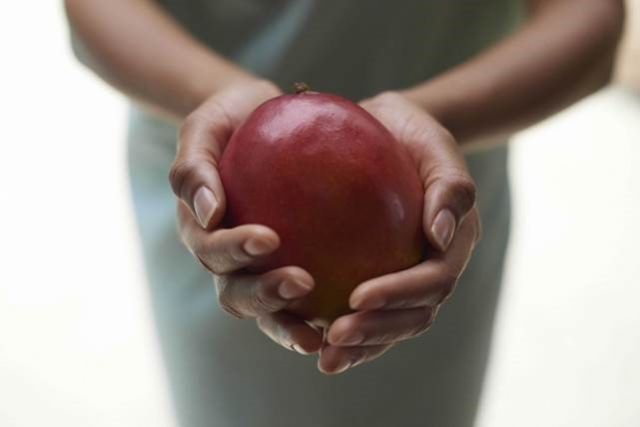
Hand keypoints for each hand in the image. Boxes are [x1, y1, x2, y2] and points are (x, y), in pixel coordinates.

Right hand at [169, 80, 323, 354]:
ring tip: (321, 331)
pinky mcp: (288, 268)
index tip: (269, 238)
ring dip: (289, 323)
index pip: (213, 249)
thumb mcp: (204, 127)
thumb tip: (209, 214)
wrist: (260, 120)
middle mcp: (227, 260)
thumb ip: (194, 166)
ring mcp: (256, 270)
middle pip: (237, 292)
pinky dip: (321, 315)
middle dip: (264, 296)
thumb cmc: (230, 120)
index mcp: (202, 231)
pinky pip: (304, 300)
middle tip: (301, 283)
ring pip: (267, 310)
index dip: (235, 251)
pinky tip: (354, 315)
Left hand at [318, 92, 480, 373]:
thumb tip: (440, 236)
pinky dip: (341, 331)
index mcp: (451, 246)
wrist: (392, 133)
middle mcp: (430, 271)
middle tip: (334, 337)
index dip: (399, 295)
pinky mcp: (375, 277)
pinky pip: (361, 312)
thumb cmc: (414, 136)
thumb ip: (449, 187)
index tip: (356, 297)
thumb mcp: (436, 145)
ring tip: (323, 357)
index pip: (432, 281)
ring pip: (389, 326)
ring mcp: (404, 278)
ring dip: (360, 346)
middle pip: (413, 317)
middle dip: (377, 332)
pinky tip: (306, 335)